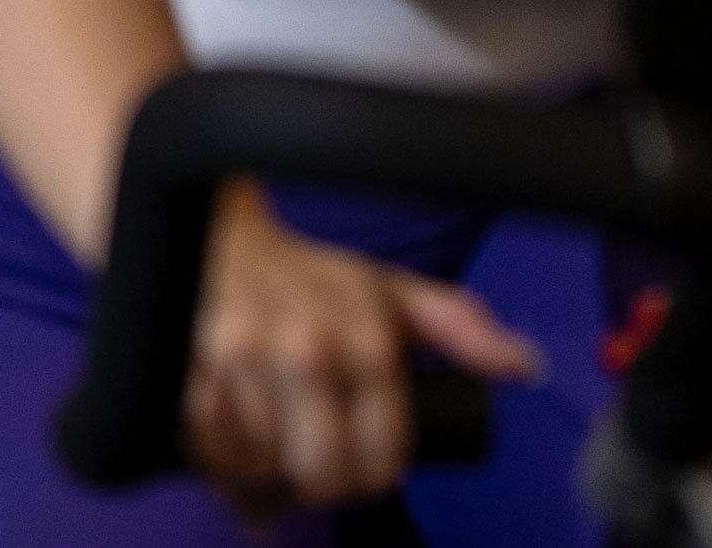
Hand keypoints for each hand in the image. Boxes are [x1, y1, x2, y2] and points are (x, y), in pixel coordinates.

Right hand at [181, 181, 541, 515]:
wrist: (210, 225)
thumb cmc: (305, 272)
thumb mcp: (388, 291)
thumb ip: (457, 327)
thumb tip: (524, 366)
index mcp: (367, 342)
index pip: (382, 459)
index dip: (371, 480)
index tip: (357, 471)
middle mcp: (308, 351)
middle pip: (322, 472)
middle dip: (317, 484)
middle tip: (309, 470)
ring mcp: (242, 359)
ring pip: (261, 465)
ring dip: (261, 469)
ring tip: (265, 445)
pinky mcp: (186, 363)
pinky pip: (208, 446)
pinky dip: (216, 453)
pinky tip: (226, 436)